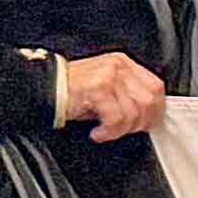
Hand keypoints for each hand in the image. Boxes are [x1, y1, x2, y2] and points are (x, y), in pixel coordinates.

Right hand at [49, 51, 167, 139]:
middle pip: (149, 100)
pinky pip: (116, 117)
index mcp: (124, 64)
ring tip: (106, 132)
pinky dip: (109, 131)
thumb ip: (126, 95)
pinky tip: (98, 133)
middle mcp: (119, 66)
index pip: (156, 87)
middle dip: (140, 122)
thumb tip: (147, 116)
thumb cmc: (71, 92)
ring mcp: (109, 75)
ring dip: (122, 129)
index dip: (156, 109)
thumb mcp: (105, 89)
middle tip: (123, 131)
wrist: (41, 88)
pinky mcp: (98, 88)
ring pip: (134, 111)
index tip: (147, 124)